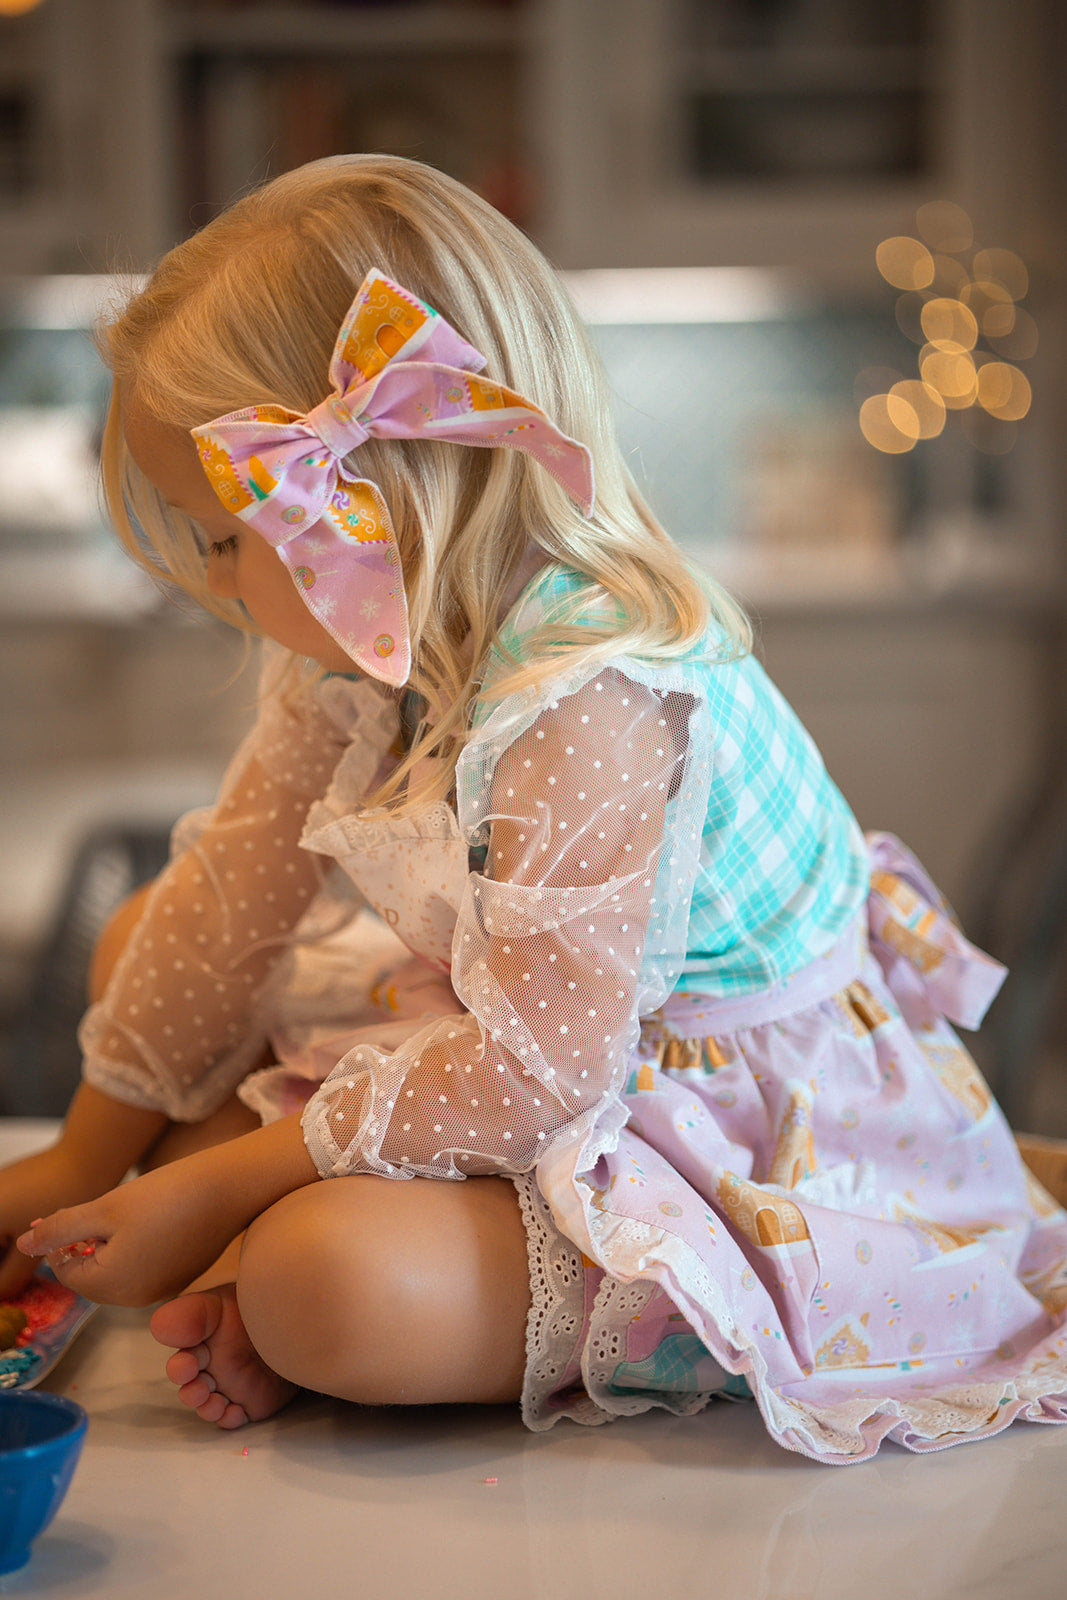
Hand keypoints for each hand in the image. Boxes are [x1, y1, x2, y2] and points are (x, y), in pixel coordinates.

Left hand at [17, 1114, 318, 1306]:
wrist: (232, 1187)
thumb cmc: (166, 1194)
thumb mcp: (104, 1208)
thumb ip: (59, 1229)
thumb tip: (22, 1245)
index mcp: (113, 1286)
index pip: (67, 1270)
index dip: (61, 1240)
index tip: (70, 1210)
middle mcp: (137, 1298)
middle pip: (93, 1273)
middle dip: (85, 1243)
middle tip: (94, 1206)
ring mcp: (163, 1287)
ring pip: (119, 1267)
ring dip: (111, 1242)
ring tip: (125, 1206)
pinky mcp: (183, 1273)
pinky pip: (146, 1263)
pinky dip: (139, 1243)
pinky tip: (153, 1213)